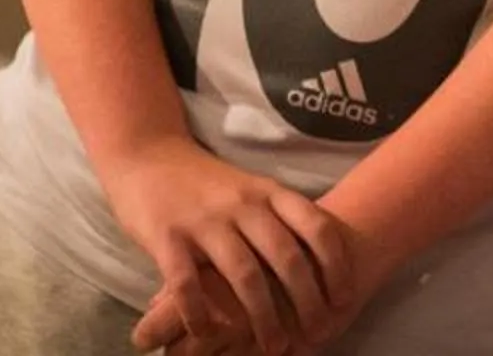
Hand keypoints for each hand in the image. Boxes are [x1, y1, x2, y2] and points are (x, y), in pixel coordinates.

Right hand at [101, 135, 362, 354]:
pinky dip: (200, 315)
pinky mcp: (167, 236)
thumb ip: (279, 219)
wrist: (148, 155)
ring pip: (244, 275)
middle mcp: (242, 204)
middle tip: (318, 334)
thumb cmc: (208, 183)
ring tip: (276, 347)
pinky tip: (208, 336)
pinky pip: (188, 284)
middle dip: (307, 302)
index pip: (316, 226)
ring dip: (264, 317)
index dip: (337, 265)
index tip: (344, 299)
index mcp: (268, 192)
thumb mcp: (252, 190)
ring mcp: (205, 220)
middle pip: (286, 257)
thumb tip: (322, 265)